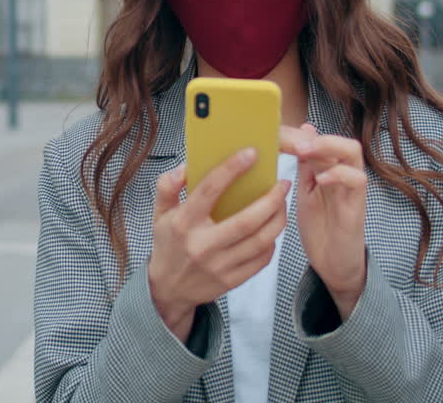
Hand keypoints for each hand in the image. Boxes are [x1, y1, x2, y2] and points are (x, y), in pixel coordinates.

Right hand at [147, 149, 291, 340]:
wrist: (168, 289)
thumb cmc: (168, 245)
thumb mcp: (159, 214)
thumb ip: (167, 187)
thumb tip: (184, 168)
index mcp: (183, 223)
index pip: (209, 190)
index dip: (231, 169)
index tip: (251, 154)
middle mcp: (202, 245)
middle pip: (246, 220)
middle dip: (271, 199)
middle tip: (283, 183)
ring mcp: (219, 266)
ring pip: (260, 240)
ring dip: (277, 219)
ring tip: (282, 203)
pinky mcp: (232, 280)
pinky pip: (262, 259)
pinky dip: (272, 241)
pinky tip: (272, 228)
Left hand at [281, 123, 367, 318]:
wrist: (334, 264)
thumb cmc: (320, 227)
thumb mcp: (304, 193)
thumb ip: (303, 167)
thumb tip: (296, 138)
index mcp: (328, 169)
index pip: (320, 140)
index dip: (298, 133)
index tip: (274, 132)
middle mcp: (343, 174)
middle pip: (339, 139)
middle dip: (315, 136)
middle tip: (291, 142)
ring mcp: (352, 189)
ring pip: (353, 152)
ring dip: (327, 147)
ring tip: (303, 152)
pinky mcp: (356, 206)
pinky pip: (357, 181)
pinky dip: (338, 175)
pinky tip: (319, 180)